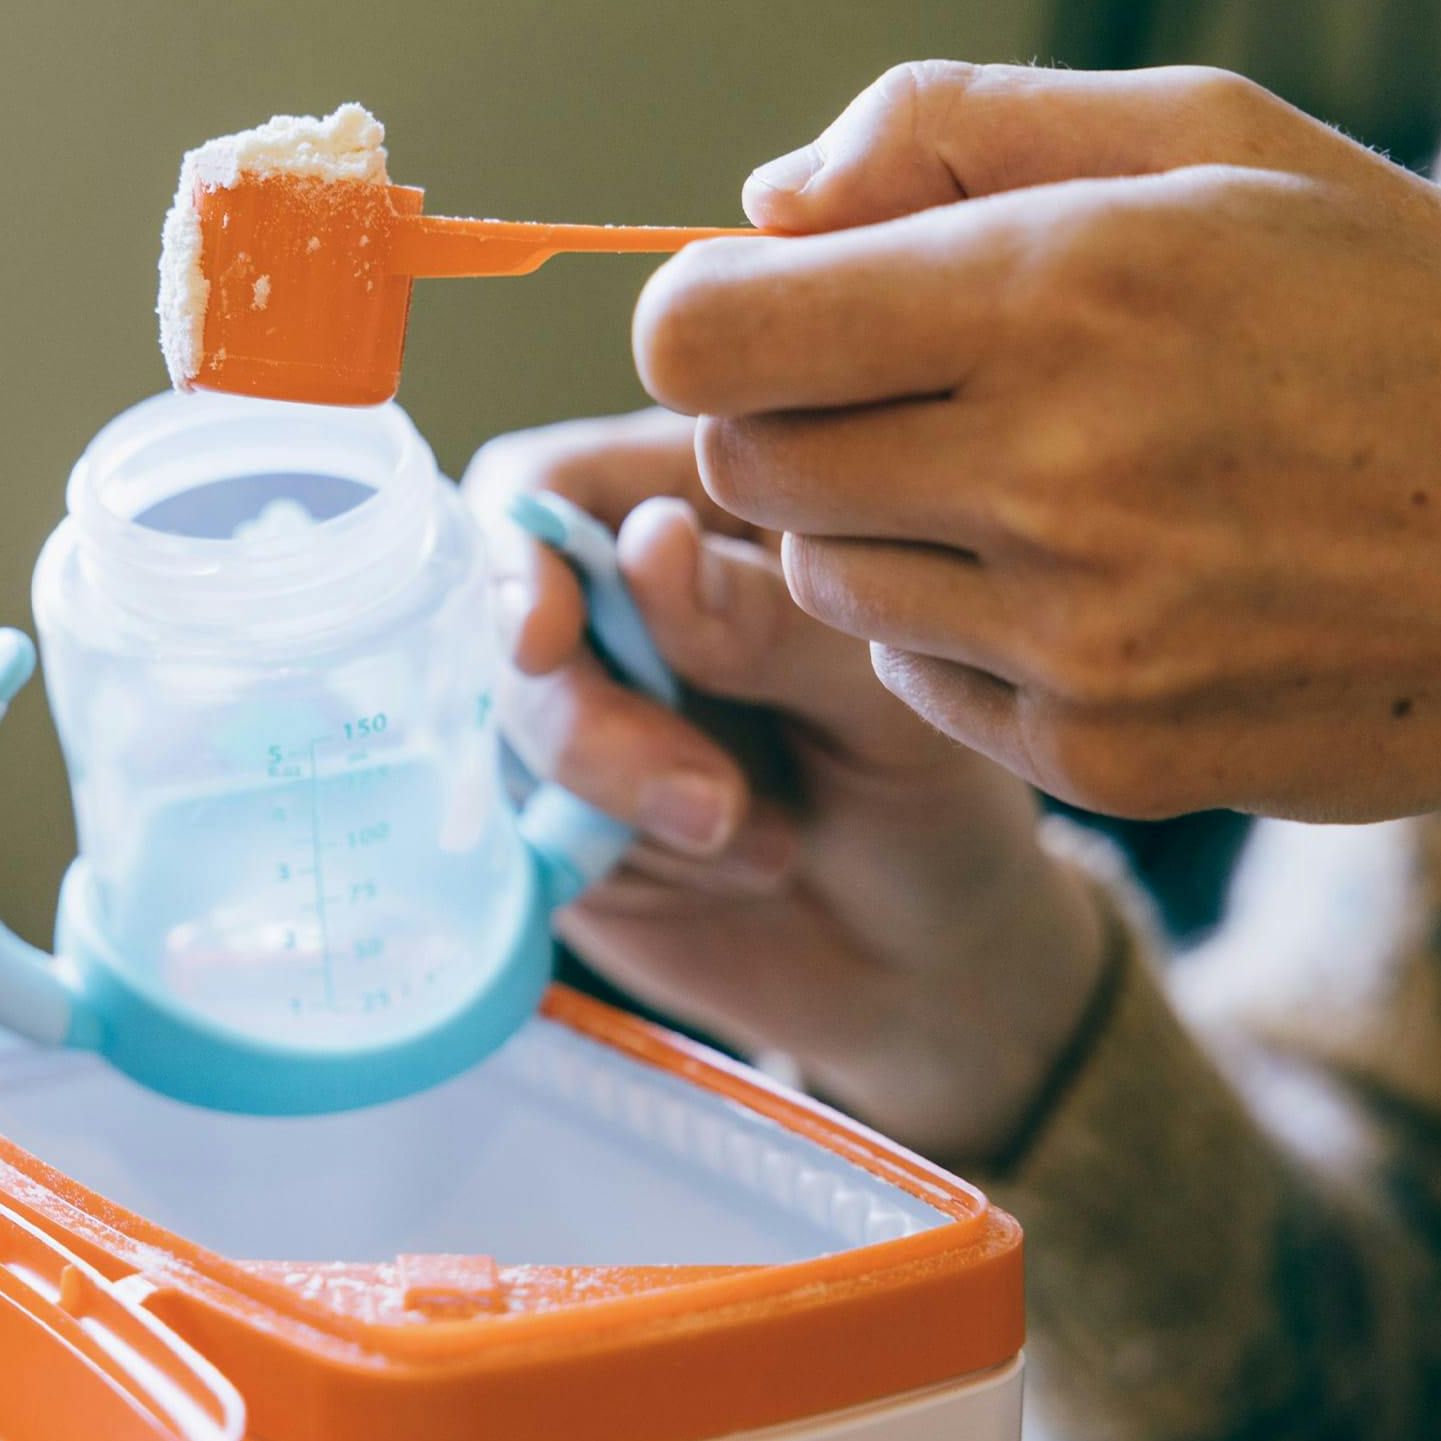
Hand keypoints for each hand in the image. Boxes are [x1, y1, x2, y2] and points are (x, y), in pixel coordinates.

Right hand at [464, 409, 1104, 1160]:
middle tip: (712, 805)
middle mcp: (615, 599)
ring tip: (769, 843)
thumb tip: (646, 544)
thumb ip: (766, 623)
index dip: (524, 558)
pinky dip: (628, 861)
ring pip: (514, 730)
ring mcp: (577, 705)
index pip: (551, 490)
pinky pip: (529, 829)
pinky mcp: (556, 813)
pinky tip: (734, 870)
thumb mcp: (882, 700)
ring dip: (628, 801)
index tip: (544, 644)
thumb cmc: (931, 788)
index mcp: (698, 509)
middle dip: (593, 724)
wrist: (925, 950)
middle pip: (509, 622)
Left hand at [633, 62, 1440, 822]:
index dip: (705, 322)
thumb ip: (955, 128)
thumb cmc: (1374, 308)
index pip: (707, 337)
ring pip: (822, 579)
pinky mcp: (1097, 751)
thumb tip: (764, 207)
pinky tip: (1076, 584)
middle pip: (741, 466)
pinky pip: (914, 680)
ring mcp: (1075, 638)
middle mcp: (1053, 476)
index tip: (758, 314)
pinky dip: (953, 629)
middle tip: (907, 392)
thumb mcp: (1203, 141)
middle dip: (788, 419)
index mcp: (1060, 290)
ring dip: (873, 526)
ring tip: (1021, 485)